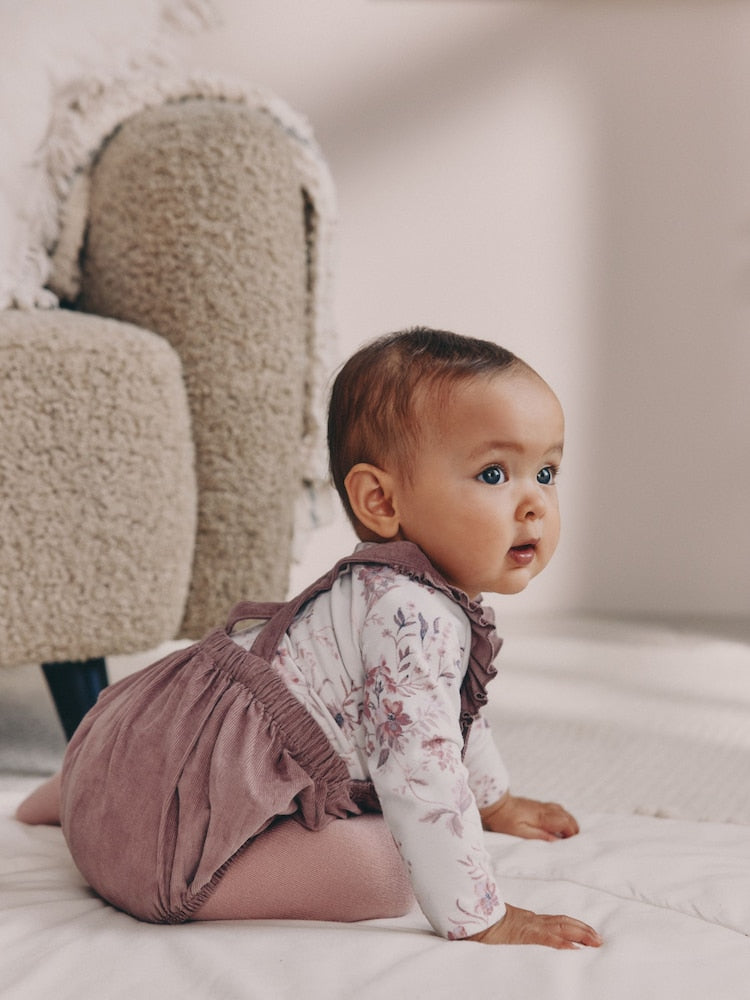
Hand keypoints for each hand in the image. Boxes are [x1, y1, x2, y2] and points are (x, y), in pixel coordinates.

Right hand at [468, 903, 601, 948]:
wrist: (473, 919)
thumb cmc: (483, 924)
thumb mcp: (502, 927)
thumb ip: (512, 928)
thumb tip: (514, 935)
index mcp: (528, 920)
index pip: (556, 921)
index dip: (573, 925)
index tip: (587, 932)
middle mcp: (532, 921)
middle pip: (563, 922)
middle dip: (583, 929)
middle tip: (599, 938)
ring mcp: (530, 927)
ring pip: (561, 927)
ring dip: (580, 934)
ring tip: (595, 942)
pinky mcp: (526, 935)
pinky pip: (548, 939)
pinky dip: (564, 943)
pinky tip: (575, 949)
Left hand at [480, 793, 578, 840]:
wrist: (495, 804)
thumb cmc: (504, 820)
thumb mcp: (520, 832)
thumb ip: (540, 836)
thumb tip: (557, 841)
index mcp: (542, 817)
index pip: (565, 822)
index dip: (571, 833)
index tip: (570, 844)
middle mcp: (544, 809)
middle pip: (567, 816)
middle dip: (573, 828)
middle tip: (572, 841)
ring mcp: (541, 805)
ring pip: (563, 811)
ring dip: (568, 822)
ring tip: (567, 834)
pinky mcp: (537, 805)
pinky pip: (555, 808)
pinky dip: (561, 816)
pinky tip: (557, 824)